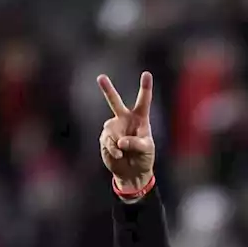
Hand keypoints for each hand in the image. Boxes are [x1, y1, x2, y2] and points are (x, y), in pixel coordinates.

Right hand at [97, 72, 155, 191]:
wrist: (132, 172)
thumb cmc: (144, 157)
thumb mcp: (147, 149)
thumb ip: (136, 143)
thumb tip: (120, 141)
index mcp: (140, 118)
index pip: (143, 101)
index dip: (145, 88)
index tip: (146, 74)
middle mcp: (125, 119)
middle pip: (115, 102)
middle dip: (107, 90)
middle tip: (100, 77)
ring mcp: (114, 128)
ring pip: (111, 129)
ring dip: (118, 142)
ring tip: (124, 153)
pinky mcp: (105, 138)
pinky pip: (107, 141)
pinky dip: (113, 150)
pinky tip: (119, 155)